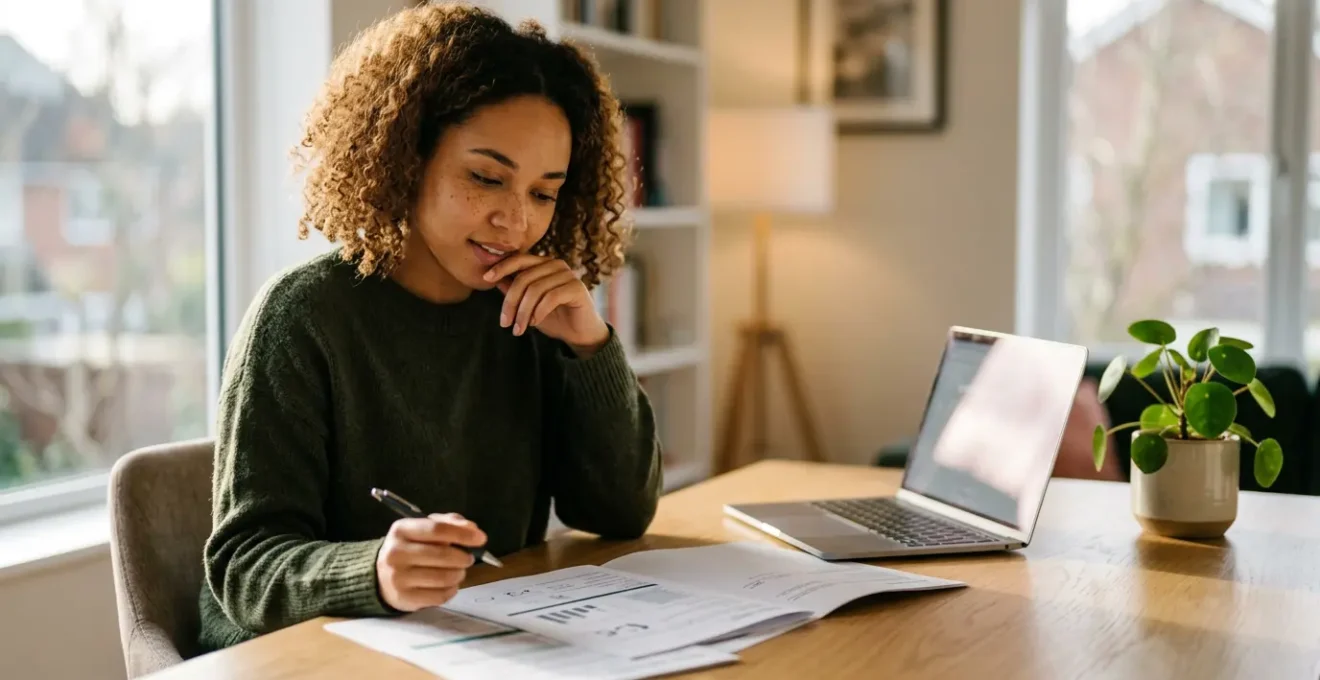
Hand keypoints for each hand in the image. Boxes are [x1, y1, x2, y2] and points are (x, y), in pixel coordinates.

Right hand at [376, 513, 485, 611]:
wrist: (380, 576)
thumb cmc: (410, 548)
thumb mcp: (423, 528)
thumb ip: (449, 523)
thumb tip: (472, 529)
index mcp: (401, 530)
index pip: (437, 530)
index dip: (462, 534)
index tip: (481, 539)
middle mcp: (396, 553)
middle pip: (443, 555)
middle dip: (464, 557)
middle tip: (469, 558)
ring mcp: (399, 578)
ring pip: (444, 577)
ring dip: (459, 574)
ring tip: (458, 571)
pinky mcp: (405, 599)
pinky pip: (440, 596)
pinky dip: (451, 590)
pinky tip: (448, 585)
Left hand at [483, 254, 608, 355]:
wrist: (579, 334)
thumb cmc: (554, 318)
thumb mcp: (528, 305)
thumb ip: (514, 290)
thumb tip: (494, 279)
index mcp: (544, 264)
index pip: (519, 259)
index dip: (501, 267)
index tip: (486, 279)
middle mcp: (556, 265)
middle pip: (524, 278)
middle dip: (510, 302)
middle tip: (505, 323)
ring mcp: (568, 275)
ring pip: (535, 290)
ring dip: (523, 312)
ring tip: (518, 329)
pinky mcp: (576, 288)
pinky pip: (550, 297)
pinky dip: (538, 312)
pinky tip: (534, 323)